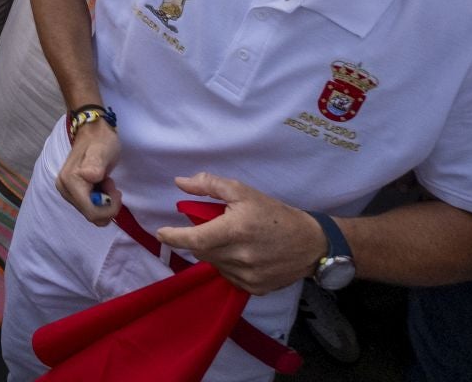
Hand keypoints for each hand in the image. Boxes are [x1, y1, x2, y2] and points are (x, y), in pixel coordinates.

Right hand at [56, 121, 121, 224]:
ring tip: (106, 181)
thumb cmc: (101, 140)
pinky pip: (89, 206)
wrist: (93, 131)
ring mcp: (66, 191)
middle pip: (90, 214)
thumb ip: (96, 164)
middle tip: (110, 183)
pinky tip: (101, 184)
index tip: (116, 189)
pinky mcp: (71, 191)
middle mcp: (64, 189)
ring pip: (91, 212)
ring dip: (104, 201)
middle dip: (106, 204)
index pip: (91, 212)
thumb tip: (90, 176)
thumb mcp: (102, 150)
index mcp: (70, 182)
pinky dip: (99, 199)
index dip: (109, 208)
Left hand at [157, 173, 329, 295]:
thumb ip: (210, 185)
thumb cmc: (275, 213)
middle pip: (201, 251)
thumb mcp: (244, 192)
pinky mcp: (254, 288)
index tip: (160, 233)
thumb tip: (180, 183)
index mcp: (235, 230)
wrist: (311, 243)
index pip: (195, 239)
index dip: (174, 237)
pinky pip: (228, 276)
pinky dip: (226, 264)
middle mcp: (240, 257)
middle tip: (212, 226)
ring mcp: (247, 276)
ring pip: (213, 264)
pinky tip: (242, 254)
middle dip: (199, 238)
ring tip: (230, 239)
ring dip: (213, 251)